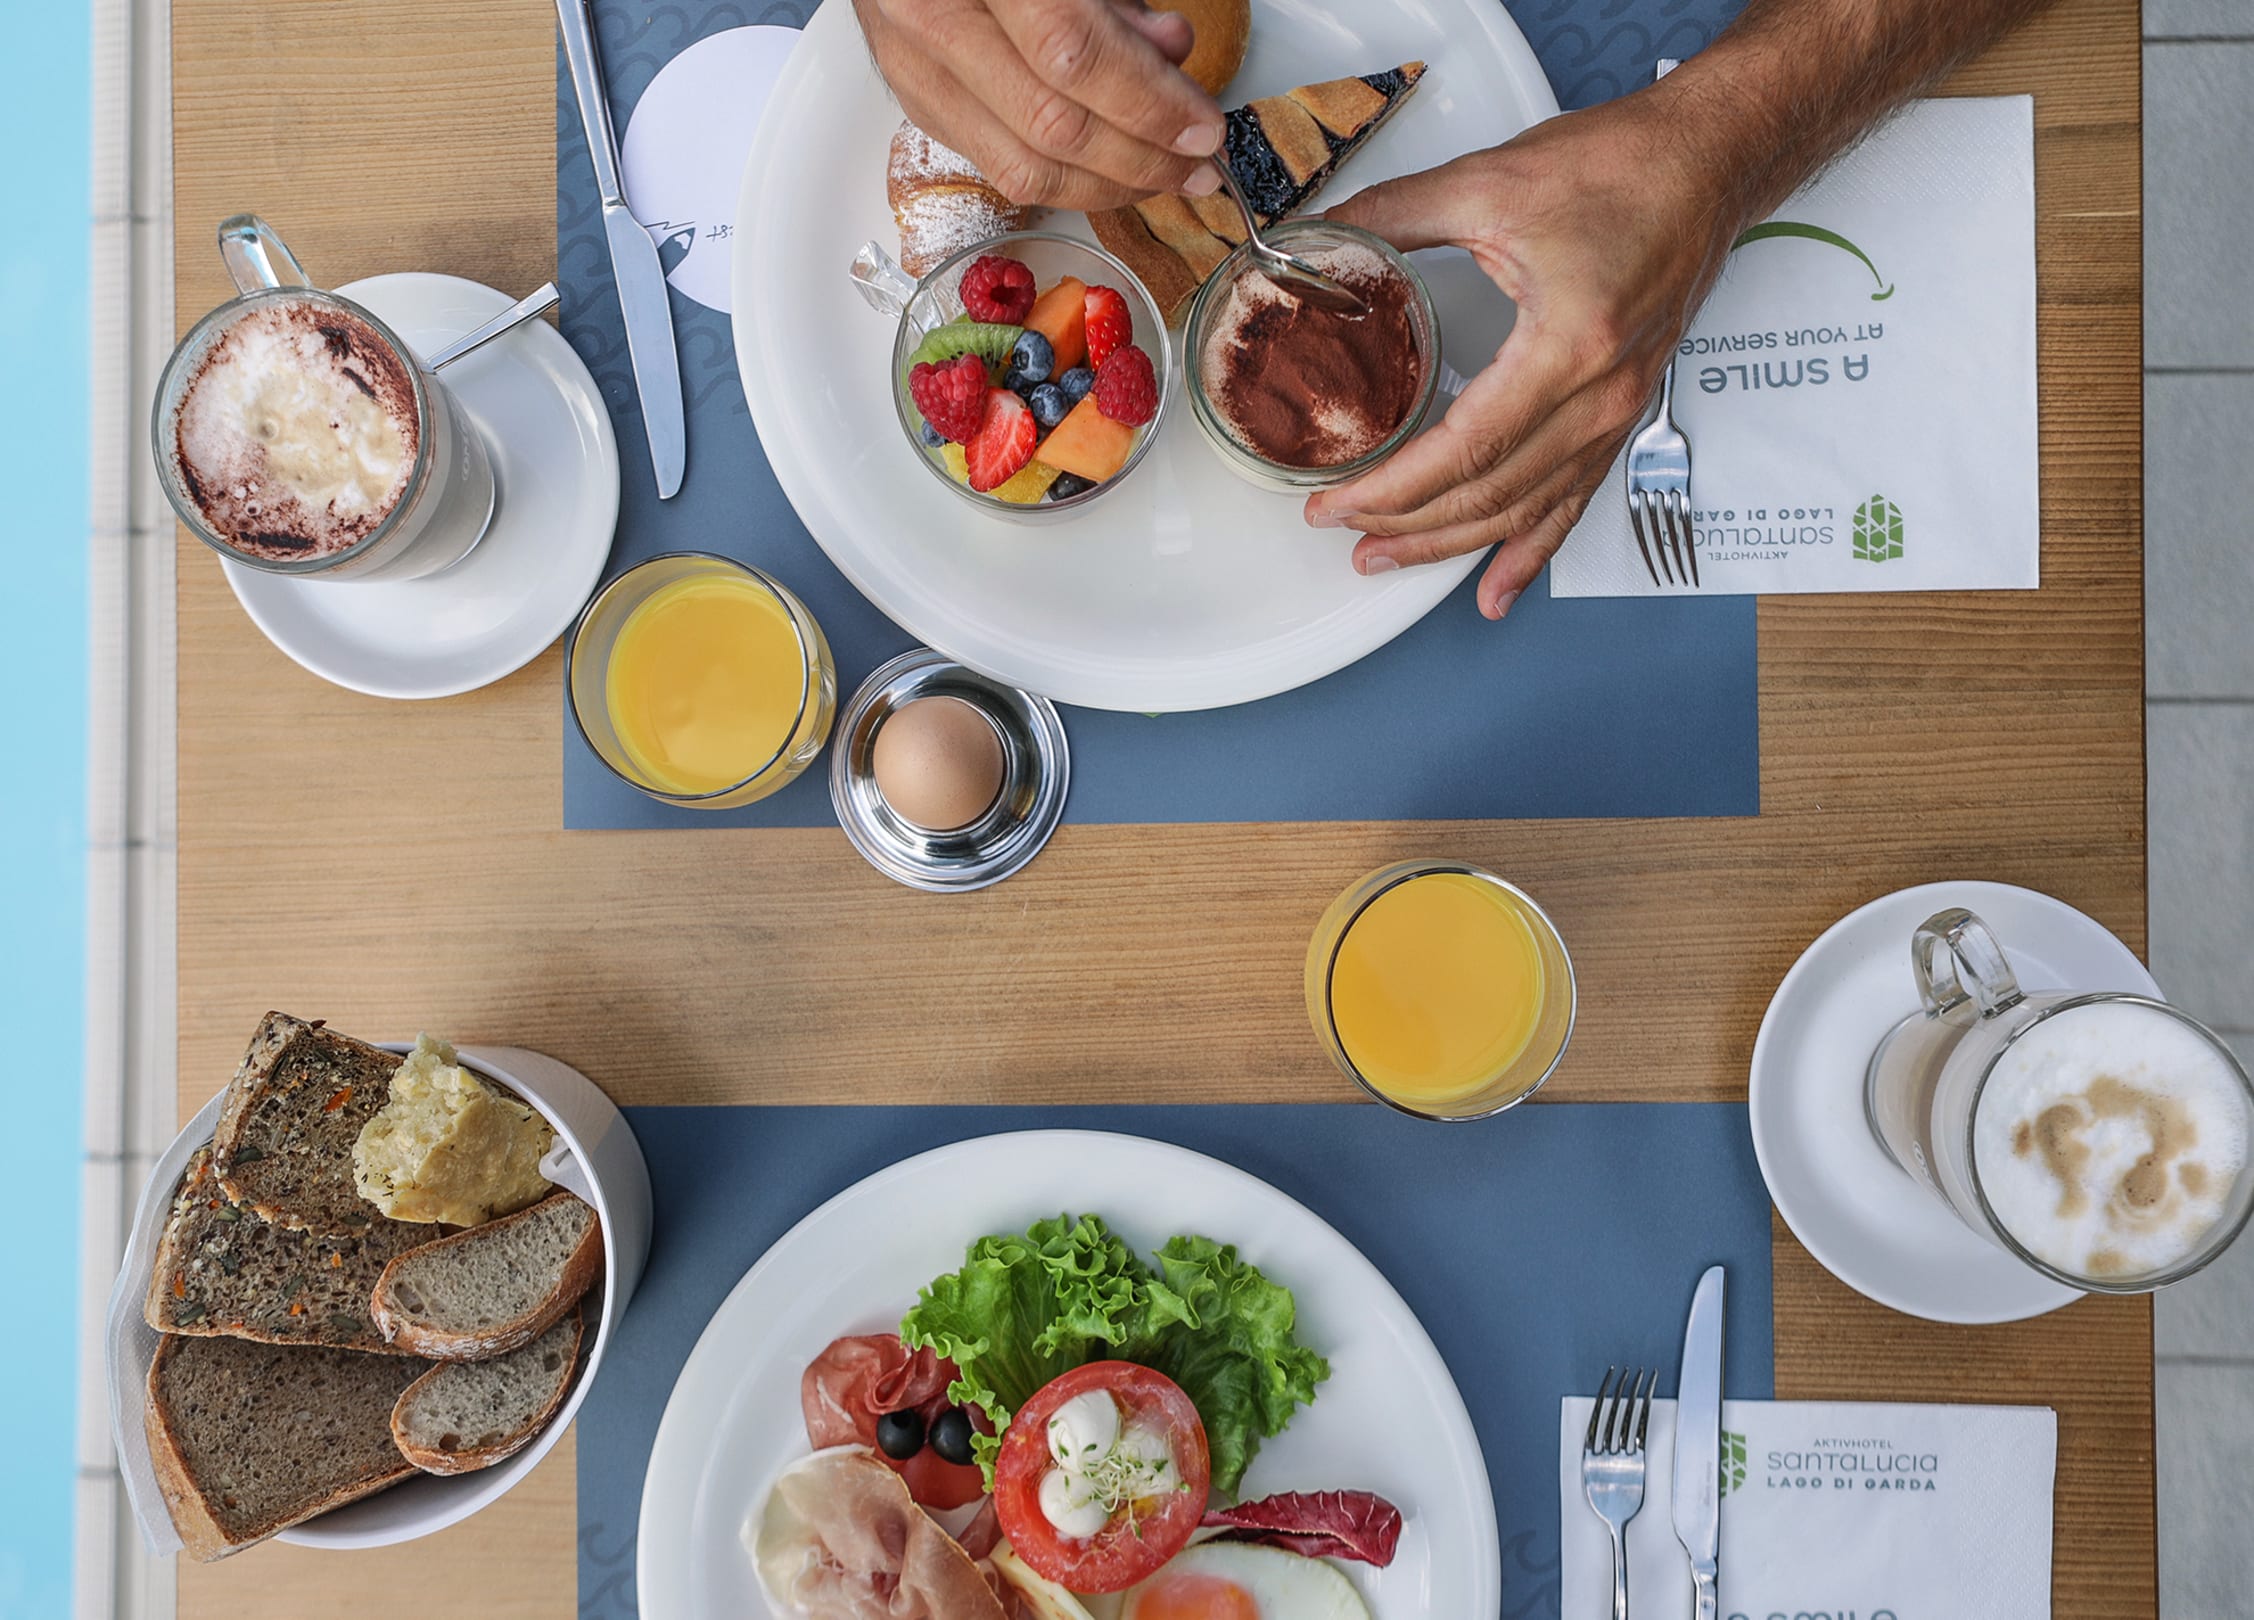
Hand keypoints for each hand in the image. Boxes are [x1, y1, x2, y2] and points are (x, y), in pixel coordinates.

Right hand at [852, 0, 1226, 209]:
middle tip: (1198, 163)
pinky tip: (1114, 171)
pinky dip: (1070, 181)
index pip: (1070, 55)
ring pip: (1025, 169)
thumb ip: (1114, 1)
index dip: (1147, 102)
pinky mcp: (920, 108)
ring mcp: (917, 73)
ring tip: (1167, 175)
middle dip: (1141, 158)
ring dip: (1111, 186)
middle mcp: (930, 22)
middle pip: (1052, 126)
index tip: (1203, 128)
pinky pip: (1004, 171)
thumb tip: (1172, 51)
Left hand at [1306, 92, 1751, 618]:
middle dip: (1405, 526)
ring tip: (1385, 559)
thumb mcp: (1491, 181)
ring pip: (1524, 510)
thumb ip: (1395, 215)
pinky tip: (1496, 592)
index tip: (1333, 502)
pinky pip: (1572, 502)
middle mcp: (1599, 397)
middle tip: (1340, 532)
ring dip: (1452, 546)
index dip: (1389, 489)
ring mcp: (1618, 413)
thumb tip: (1316, 237)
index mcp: (1566, 348)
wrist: (1710, 162)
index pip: (1461, 451)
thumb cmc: (1622, 167)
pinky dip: (1530, 553)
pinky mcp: (1624, 413)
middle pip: (1488, 496)